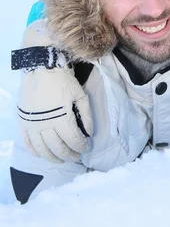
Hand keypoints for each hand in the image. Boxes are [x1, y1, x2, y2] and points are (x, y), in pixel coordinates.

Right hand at [13, 20, 93, 161]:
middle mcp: (45, 124)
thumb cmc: (64, 81)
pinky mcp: (23, 122)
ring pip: (43, 150)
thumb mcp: (81, 96)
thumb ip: (87, 116)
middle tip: (76, 156)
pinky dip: (37, 152)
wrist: (42, 68)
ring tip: (62, 159)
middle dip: (70, 155)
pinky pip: (28, 143)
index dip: (81, 147)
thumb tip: (89, 134)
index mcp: (61, 118)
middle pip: (58, 148)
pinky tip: (44, 154)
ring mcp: (32, 125)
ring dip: (54, 157)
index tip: (86, 148)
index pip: (73, 141)